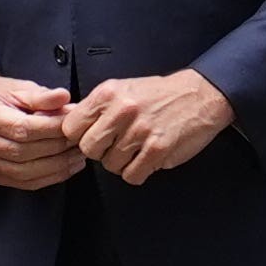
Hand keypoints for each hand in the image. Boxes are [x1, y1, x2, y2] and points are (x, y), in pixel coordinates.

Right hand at [0, 73, 88, 188]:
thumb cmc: (3, 97)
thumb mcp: (21, 88)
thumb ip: (42, 96)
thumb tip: (64, 97)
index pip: (21, 127)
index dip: (51, 128)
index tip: (72, 124)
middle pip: (22, 151)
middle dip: (56, 147)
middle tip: (79, 140)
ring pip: (24, 172)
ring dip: (57, 166)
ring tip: (77, 154)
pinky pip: (24, 183)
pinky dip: (50, 177)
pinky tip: (67, 166)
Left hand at [71, 70, 238, 183]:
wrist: (199, 95)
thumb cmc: (157, 95)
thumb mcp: (121, 89)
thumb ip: (96, 108)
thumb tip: (67, 127)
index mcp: (108, 93)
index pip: (71, 127)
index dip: (79, 137)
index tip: (91, 137)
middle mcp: (122, 110)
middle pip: (88, 149)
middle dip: (99, 152)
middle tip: (114, 145)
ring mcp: (140, 131)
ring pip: (110, 165)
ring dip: (121, 163)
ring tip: (135, 149)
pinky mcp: (158, 149)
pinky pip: (132, 175)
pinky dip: (138, 171)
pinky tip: (146, 158)